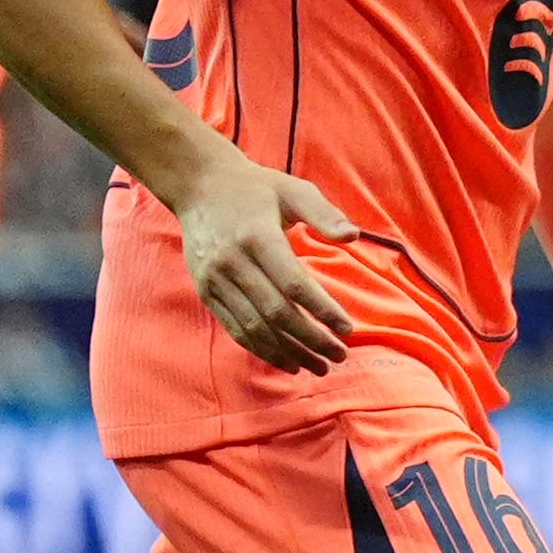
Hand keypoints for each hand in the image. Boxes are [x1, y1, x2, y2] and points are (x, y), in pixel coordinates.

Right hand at [172, 150, 362, 371]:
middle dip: (310, 339)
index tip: (347, 329)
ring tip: (318, 366)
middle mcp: (232, 263)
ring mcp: (215, 280)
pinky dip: (261, 349)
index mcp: (258, 238)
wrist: (199, 186)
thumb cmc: (257, 188)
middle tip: (340, 355)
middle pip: (275, 313)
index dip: (322, 310)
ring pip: (254, 328)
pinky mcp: (206, 292)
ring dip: (288, 352)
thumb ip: (324, 213)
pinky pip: (235, 328)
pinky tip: (287, 360)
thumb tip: (352, 237)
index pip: (294, 285)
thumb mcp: (294, 189)